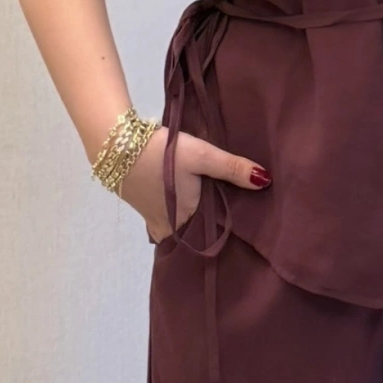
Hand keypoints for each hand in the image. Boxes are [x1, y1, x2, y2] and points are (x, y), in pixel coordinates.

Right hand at [117, 123, 271, 243]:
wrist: (117, 145)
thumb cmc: (163, 155)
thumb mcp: (202, 156)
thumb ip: (233, 168)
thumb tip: (266, 181)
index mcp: (185, 221)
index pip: (210, 237)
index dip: (225, 236)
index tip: (244, 234)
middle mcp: (168, 227)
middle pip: (193, 233)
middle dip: (209, 230)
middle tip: (234, 223)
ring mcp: (152, 218)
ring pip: (179, 225)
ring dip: (192, 221)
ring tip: (215, 211)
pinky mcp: (141, 205)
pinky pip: (165, 217)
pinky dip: (177, 213)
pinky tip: (186, 202)